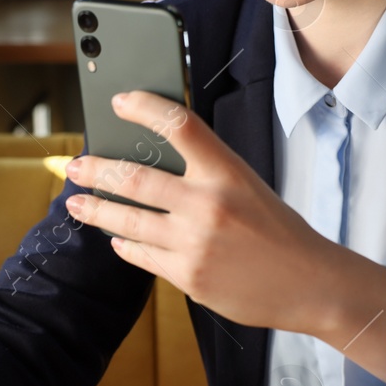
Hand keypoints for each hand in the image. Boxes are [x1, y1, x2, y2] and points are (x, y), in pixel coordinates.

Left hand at [62, 90, 385, 349]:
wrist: (311, 284)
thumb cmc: (279, 230)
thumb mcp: (248, 186)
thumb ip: (205, 173)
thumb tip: (151, 161)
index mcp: (227, 172)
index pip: (179, 125)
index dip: (144, 107)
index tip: (119, 102)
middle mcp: (208, 204)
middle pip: (134, 178)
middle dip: (95, 170)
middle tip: (75, 165)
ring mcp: (195, 243)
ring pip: (126, 221)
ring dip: (95, 209)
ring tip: (76, 202)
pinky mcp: (189, 277)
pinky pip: (141, 256)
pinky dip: (125, 245)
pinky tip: (117, 240)